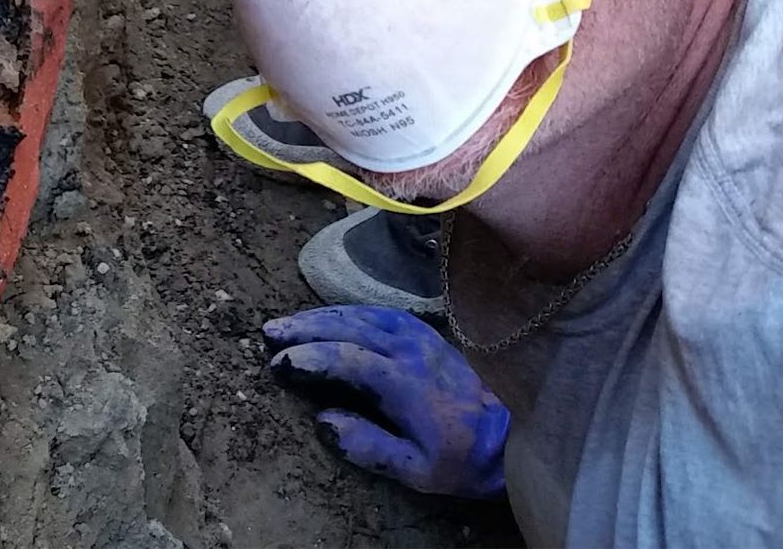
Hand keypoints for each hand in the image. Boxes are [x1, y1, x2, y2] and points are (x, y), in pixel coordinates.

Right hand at [263, 304, 507, 498]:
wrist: (512, 438)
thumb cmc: (463, 459)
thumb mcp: (418, 471)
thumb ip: (370, 447)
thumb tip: (324, 421)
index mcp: (407, 384)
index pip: (349, 359)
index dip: (311, 357)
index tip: (280, 363)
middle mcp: (412, 352)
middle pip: (350, 328)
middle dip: (306, 328)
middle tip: (270, 332)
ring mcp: (421, 338)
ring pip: (364, 315)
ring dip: (323, 315)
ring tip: (290, 322)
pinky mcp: (428, 335)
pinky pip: (381, 313)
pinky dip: (350, 311)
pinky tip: (332, 316)